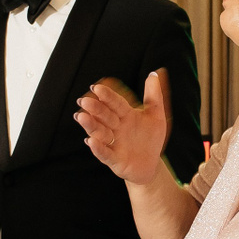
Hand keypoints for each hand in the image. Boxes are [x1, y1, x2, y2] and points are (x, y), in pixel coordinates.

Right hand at [75, 69, 169, 185]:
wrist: (151, 164)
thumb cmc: (151, 138)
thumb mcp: (157, 116)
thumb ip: (155, 96)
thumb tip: (154, 74)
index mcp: (126, 115)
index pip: (116, 103)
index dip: (107, 96)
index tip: (97, 87)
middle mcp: (116, 128)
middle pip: (105, 116)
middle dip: (95, 109)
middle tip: (84, 101)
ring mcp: (113, 143)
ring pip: (100, 133)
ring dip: (90, 125)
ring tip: (81, 117)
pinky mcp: (114, 160)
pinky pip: (105, 154)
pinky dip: (98, 148)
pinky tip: (91, 141)